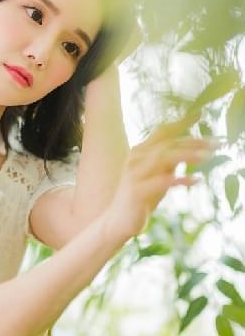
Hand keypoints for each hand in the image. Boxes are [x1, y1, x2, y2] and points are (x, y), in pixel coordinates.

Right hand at [107, 117, 215, 238]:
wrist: (118, 221)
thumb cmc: (142, 197)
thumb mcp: (157, 175)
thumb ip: (168, 162)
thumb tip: (189, 151)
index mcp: (140, 151)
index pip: (162, 132)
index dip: (181, 122)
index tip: (200, 114)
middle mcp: (135, 158)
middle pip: (167, 143)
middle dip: (193, 141)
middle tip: (216, 143)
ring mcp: (134, 173)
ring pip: (163, 157)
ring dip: (188, 155)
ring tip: (207, 157)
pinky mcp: (137, 191)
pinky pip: (161, 181)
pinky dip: (180, 179)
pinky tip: (196, 180)